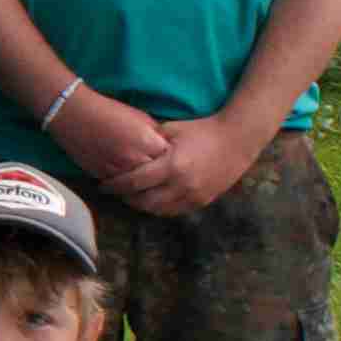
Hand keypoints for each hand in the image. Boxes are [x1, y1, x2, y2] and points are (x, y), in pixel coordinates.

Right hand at [44, 86, 169, 195]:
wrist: (75, 115)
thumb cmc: (109, 111)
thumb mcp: (141, 117)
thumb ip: (156, 135)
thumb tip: (166, 148)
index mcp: (149, 142)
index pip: (171, 161)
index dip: (171, 163)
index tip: (172, 163)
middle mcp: (136, 159)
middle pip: (157, 178)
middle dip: (160, 178)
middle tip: (163, 180)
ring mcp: (119, 170)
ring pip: (139, 189)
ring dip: (143, 189)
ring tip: (149, 189)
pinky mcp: (103, 176)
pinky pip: (121, 189)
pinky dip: (126, 189)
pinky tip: (129, 187)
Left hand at [118, 114, 262, 218]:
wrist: (237, 140)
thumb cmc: (202, 130)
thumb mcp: (172, 129)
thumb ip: (149, 140)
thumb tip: (124, 145)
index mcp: (172, 165)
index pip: (135, 182)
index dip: (116, 185)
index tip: (103, 185)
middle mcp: (182, 185)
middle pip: (144, 202)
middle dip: (126, 198)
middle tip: (115, 192)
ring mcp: (193, 196)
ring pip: (158, 210)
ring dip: (142, 205)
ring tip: (131, 196)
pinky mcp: (202, 202)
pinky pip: (174, 211)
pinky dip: (159, 208)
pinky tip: (152, 199)